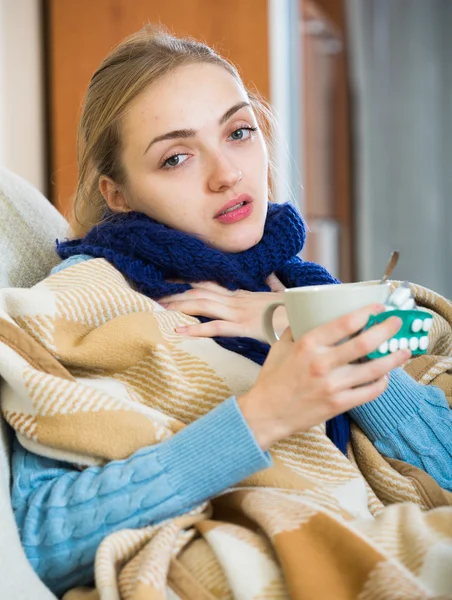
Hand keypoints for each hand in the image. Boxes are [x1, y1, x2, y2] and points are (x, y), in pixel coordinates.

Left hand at [159, 274, 286, 341]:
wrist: (309, 315)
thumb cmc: (294, 309)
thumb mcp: (280, 295)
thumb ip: (272, 286)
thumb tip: (272, 278)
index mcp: (241, 295)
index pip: (208, 283)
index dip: (186, 280)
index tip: (166, 278)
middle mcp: (236, 300)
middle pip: (199, 292)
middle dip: (175, 292)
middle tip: (152, 293)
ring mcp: (239, 312)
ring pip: (203, 305)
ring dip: (179, 306)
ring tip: (158, 308)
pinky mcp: (244, 327)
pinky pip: (216, 327)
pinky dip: (196, 328)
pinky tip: (178, 330)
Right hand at [237, 304, 410, 450]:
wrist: (267, 414)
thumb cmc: (272, 379)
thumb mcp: (280, 347)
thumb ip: (296, 330)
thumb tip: (308, 316)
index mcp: (308, 344)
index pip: (345, 323)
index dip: (367, 312)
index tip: (378, 308)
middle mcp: (322, 363)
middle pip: (366, 343)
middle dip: (387, 330)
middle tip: (396, 324)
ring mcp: (332, 386)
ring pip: (374, 369)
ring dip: (394, 358)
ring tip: (403, 350)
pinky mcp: (339, 404)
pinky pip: (370, 392)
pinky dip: (382, 382)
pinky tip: (384, 376)